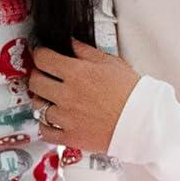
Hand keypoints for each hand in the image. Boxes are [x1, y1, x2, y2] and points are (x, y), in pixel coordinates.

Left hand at [28, 39, 140, 153]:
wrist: (144, 123)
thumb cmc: (132, 92)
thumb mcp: (111, 63)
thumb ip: (86, 52)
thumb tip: (71, 43)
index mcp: (76, 73)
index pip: (42, 58)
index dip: (40, 54)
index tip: (42, 56)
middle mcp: (67, 94)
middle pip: (35, 81)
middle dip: (38, 75)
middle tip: (44, 76)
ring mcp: (67, 117)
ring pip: (37, 105)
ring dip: (42, 100)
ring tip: (51, 98)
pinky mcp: (71, 136)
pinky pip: (45, 131)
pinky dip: (45, 125)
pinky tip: (53, 120)